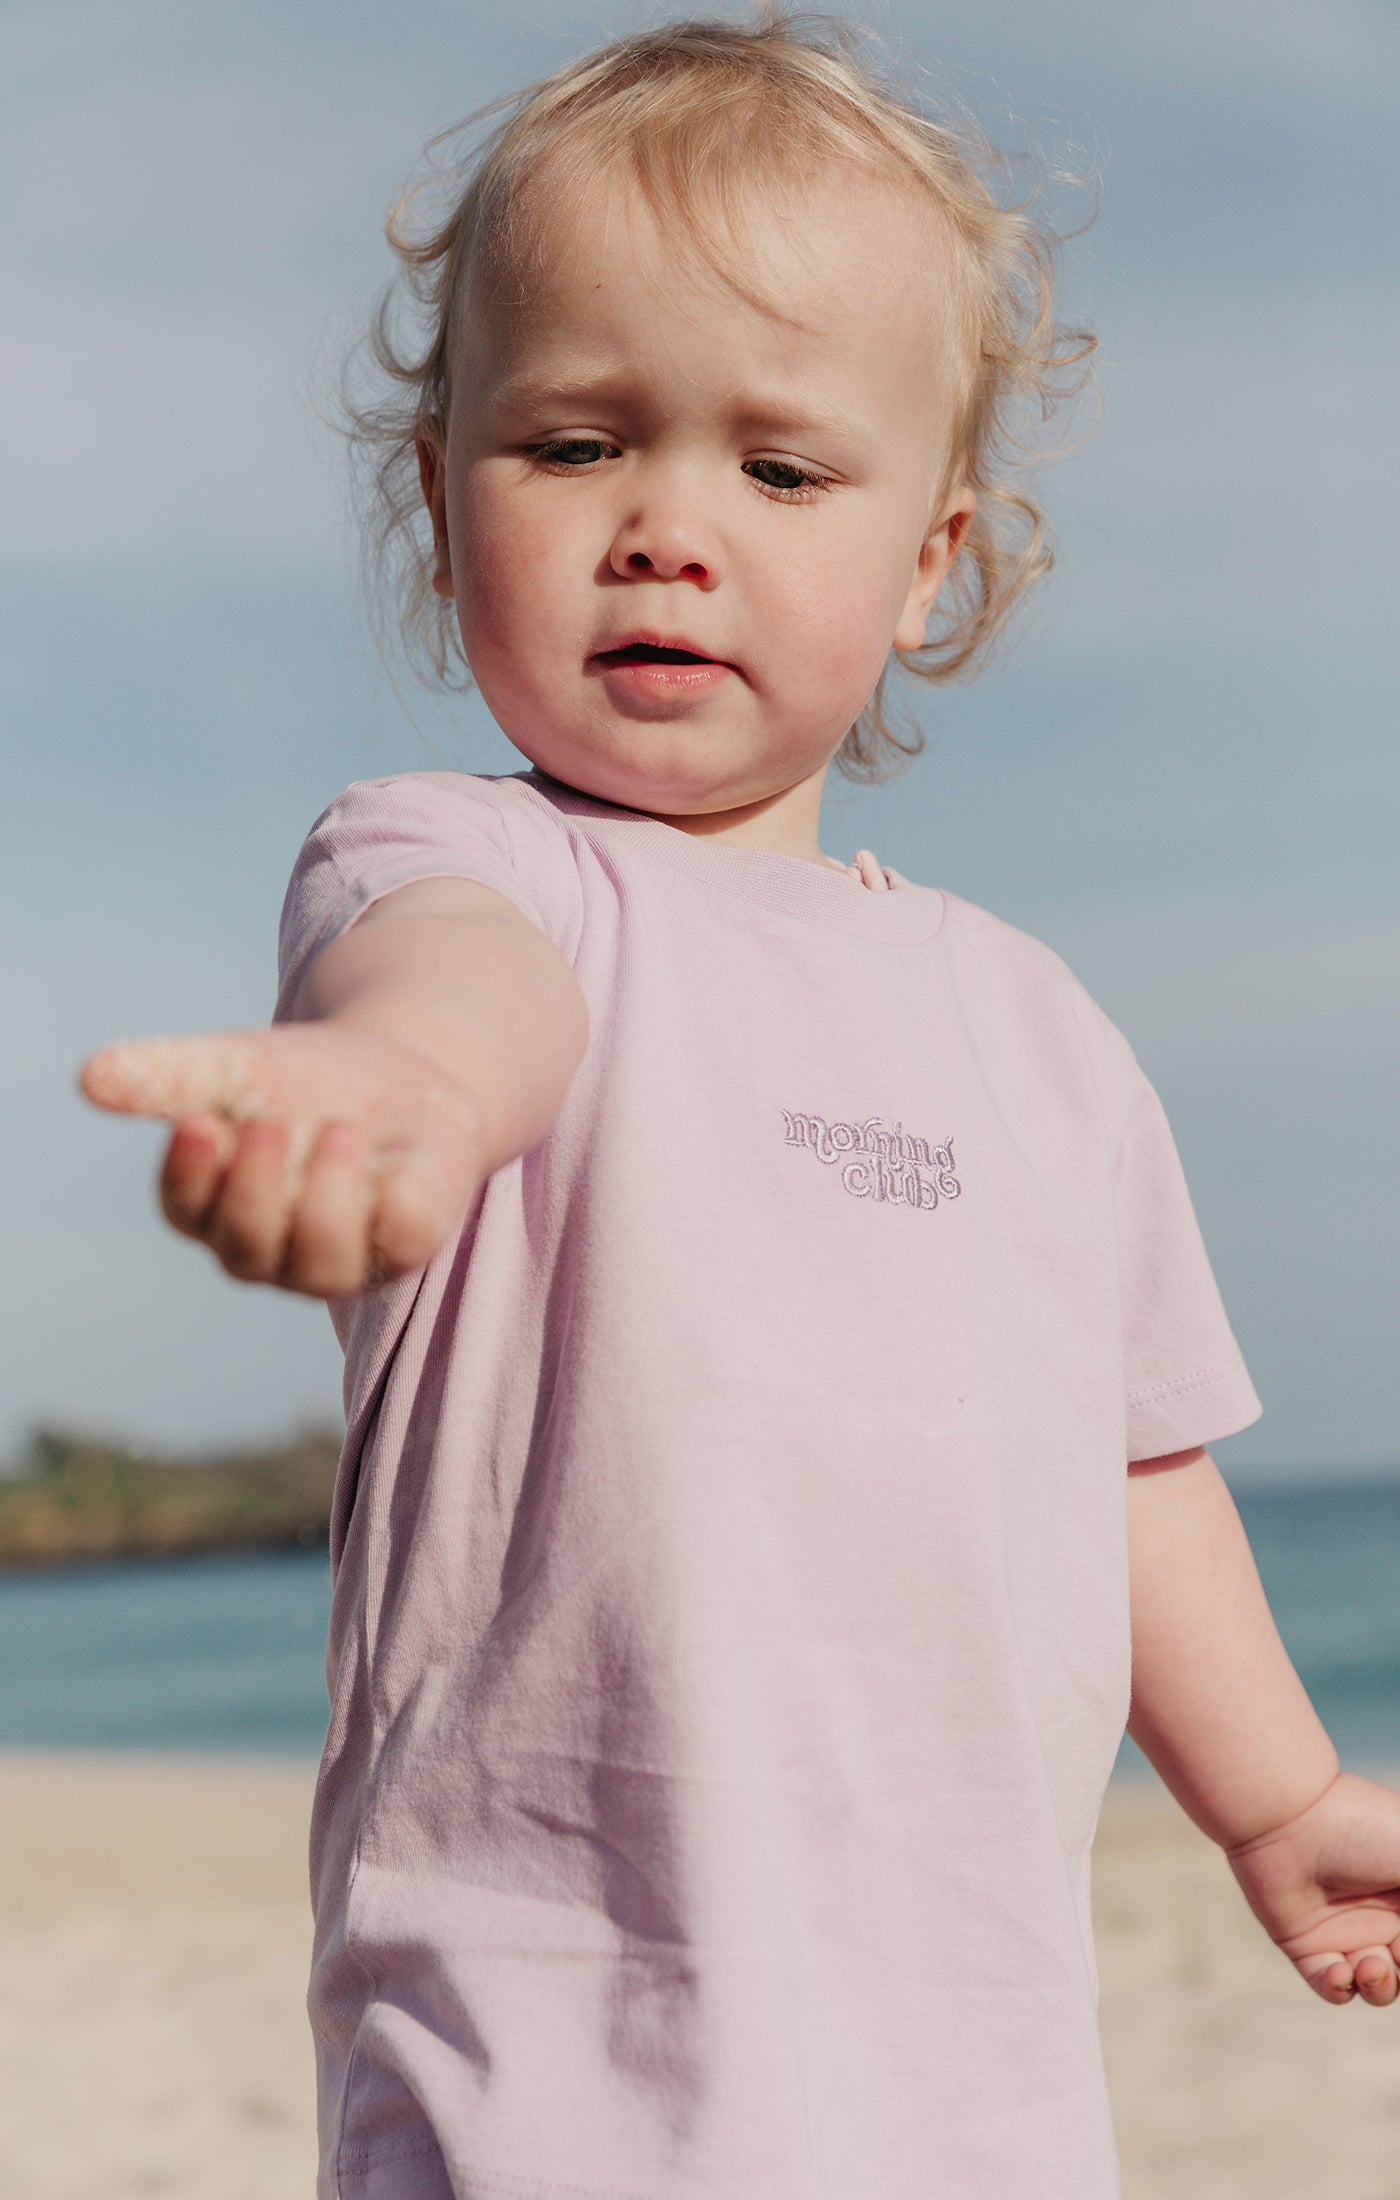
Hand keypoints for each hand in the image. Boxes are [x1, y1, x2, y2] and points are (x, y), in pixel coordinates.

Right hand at [79, 1024, 484, 1295]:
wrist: (407, 1070)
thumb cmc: (306, 1083)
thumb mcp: (242, 1068)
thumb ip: (174, 1076)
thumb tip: (89, 1077)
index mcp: (219, 1208)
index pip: (187, 1213)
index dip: (189, 1176)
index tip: (199, 1124)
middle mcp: (275, 1249)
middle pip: (246, 1247)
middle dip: (254, 1192)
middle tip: (267, 1124)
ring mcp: (346, 1257)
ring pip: (323, 1264)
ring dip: (326, 1202)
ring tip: (338, 1132)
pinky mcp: (410, 1245)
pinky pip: (402, 1240)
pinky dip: (395, 1200)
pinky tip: (394, 1162)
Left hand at [1226, 1771, 1399, 2006]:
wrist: (1287, 1815)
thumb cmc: (1362, 1826)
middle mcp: (1383, 1914)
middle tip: (1398, 1950)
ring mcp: (1344, 1931)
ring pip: (1378, 1986)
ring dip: (1381, 1987)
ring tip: (1370, 1965)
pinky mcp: (1306, 1945)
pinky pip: (1333, 1988)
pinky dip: (1341, 1988)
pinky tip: (1342, 1971)